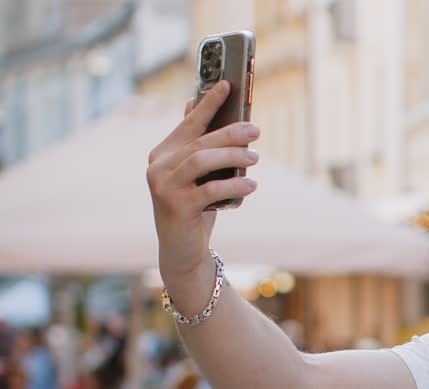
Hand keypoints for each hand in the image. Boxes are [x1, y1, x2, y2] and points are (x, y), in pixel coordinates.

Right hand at [146, 80, 260, 278]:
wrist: (182, 249)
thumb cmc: (195, 207)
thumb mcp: (199, 176)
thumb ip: (199, 146)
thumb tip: (196, 106)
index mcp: (163, 154)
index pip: (188, 123)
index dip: (207, 104)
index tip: (227, 85)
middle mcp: (158, 167)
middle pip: (199, 142)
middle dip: (230, 133)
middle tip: (255, 129)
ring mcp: (164, 186)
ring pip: (201, 160)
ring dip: (232, 156)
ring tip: (255, 158)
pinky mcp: (175, 206)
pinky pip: (209, 190)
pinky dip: (233, 186)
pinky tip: (251, 186)